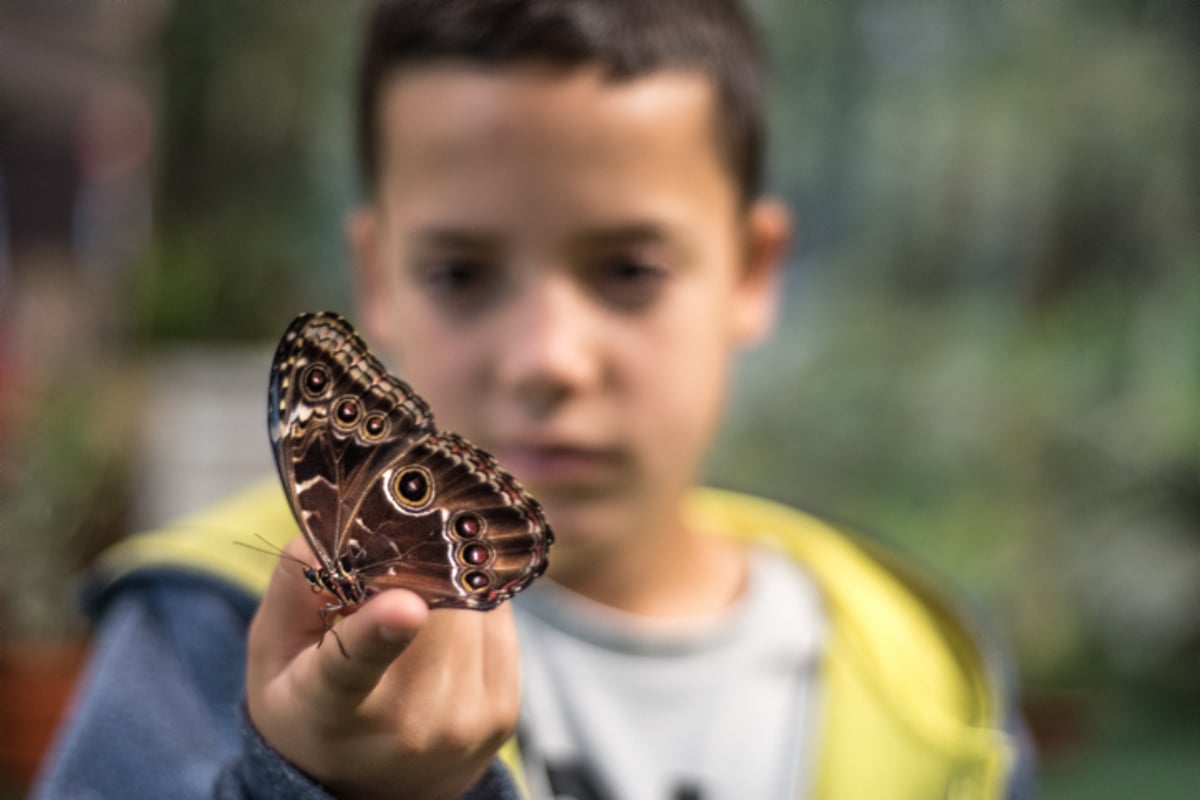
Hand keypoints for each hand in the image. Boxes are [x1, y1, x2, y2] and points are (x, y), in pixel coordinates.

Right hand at [245, 537, 519, 799]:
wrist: (374, 784)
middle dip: (415, 569)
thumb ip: (297, 584)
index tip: (406, 604)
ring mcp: (464, 722)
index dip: (380, 631)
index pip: (352, 666)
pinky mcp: (505, 713)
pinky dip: (472, 607)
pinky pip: (498, 620)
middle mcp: (406, 724)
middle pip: (430, 608)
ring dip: (446, 585)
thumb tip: (342, 530)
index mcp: (329, 707)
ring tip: (413, 606)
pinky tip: (444, 629)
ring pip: (471, 605)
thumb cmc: (312, 701)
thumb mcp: (274, 650)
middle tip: (388, 568)